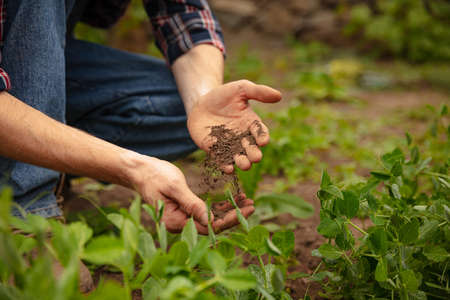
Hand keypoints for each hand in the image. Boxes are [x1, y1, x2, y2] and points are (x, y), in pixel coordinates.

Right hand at [129, 156, 253, 233]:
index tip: (246, 210)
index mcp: (175, 222)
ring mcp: (183, 217)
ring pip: (211, 218)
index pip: (208, 227)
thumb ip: (192, 204)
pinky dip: (220, 205)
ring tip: (247, 200)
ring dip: (229, 210)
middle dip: (233, 216)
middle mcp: (180, 224)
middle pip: (212, 225)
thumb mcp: (175, 187)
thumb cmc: (154, 176)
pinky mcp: (186, 209)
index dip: (229, 220)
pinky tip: (234, 198)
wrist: (140, 170)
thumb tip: (211, 221)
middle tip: (252, 205)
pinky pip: (206, 210)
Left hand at [187, 80, 280, 172]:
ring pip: (239, 158)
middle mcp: (243, 137)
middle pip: (252, 149)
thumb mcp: (241, 88)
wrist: (201, 103)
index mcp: (252, 124)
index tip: (263, 140)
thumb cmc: (224, 95)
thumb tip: (279, 96)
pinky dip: (226, 166)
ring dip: (243, 162)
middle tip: (255, 157)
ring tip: (244, 164)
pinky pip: (222, 160)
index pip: (260, 132)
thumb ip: (258, 92)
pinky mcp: (215, 150)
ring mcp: (229, 145)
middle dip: (254, 154)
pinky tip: (228, 168)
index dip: (263, 137)